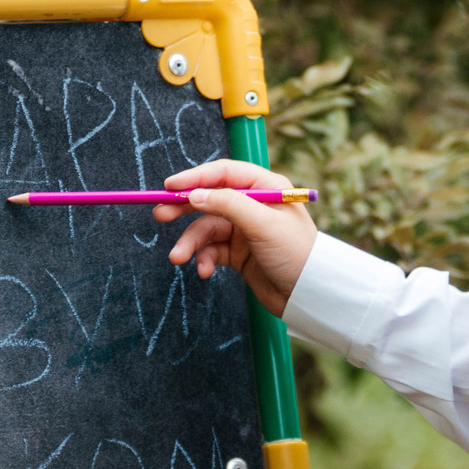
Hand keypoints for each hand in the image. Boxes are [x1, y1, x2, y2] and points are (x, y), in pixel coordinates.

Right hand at [154, 159, 317, 316]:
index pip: (224, 173)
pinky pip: (211, 249)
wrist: (308, 295)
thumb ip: (228, 204)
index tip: (169, 186)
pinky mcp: (238, 252)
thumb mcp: (263, 224)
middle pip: (209, 198)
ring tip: (179, 258)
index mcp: (266, 187)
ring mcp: (244, 229)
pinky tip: (203, 271)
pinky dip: (203, 259)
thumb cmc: (296, 253)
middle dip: (184, 208)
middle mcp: (253, 204)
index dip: (195, 177)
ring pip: (206, 228)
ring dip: (191, 243)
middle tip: (160, 215)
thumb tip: (194, 195)